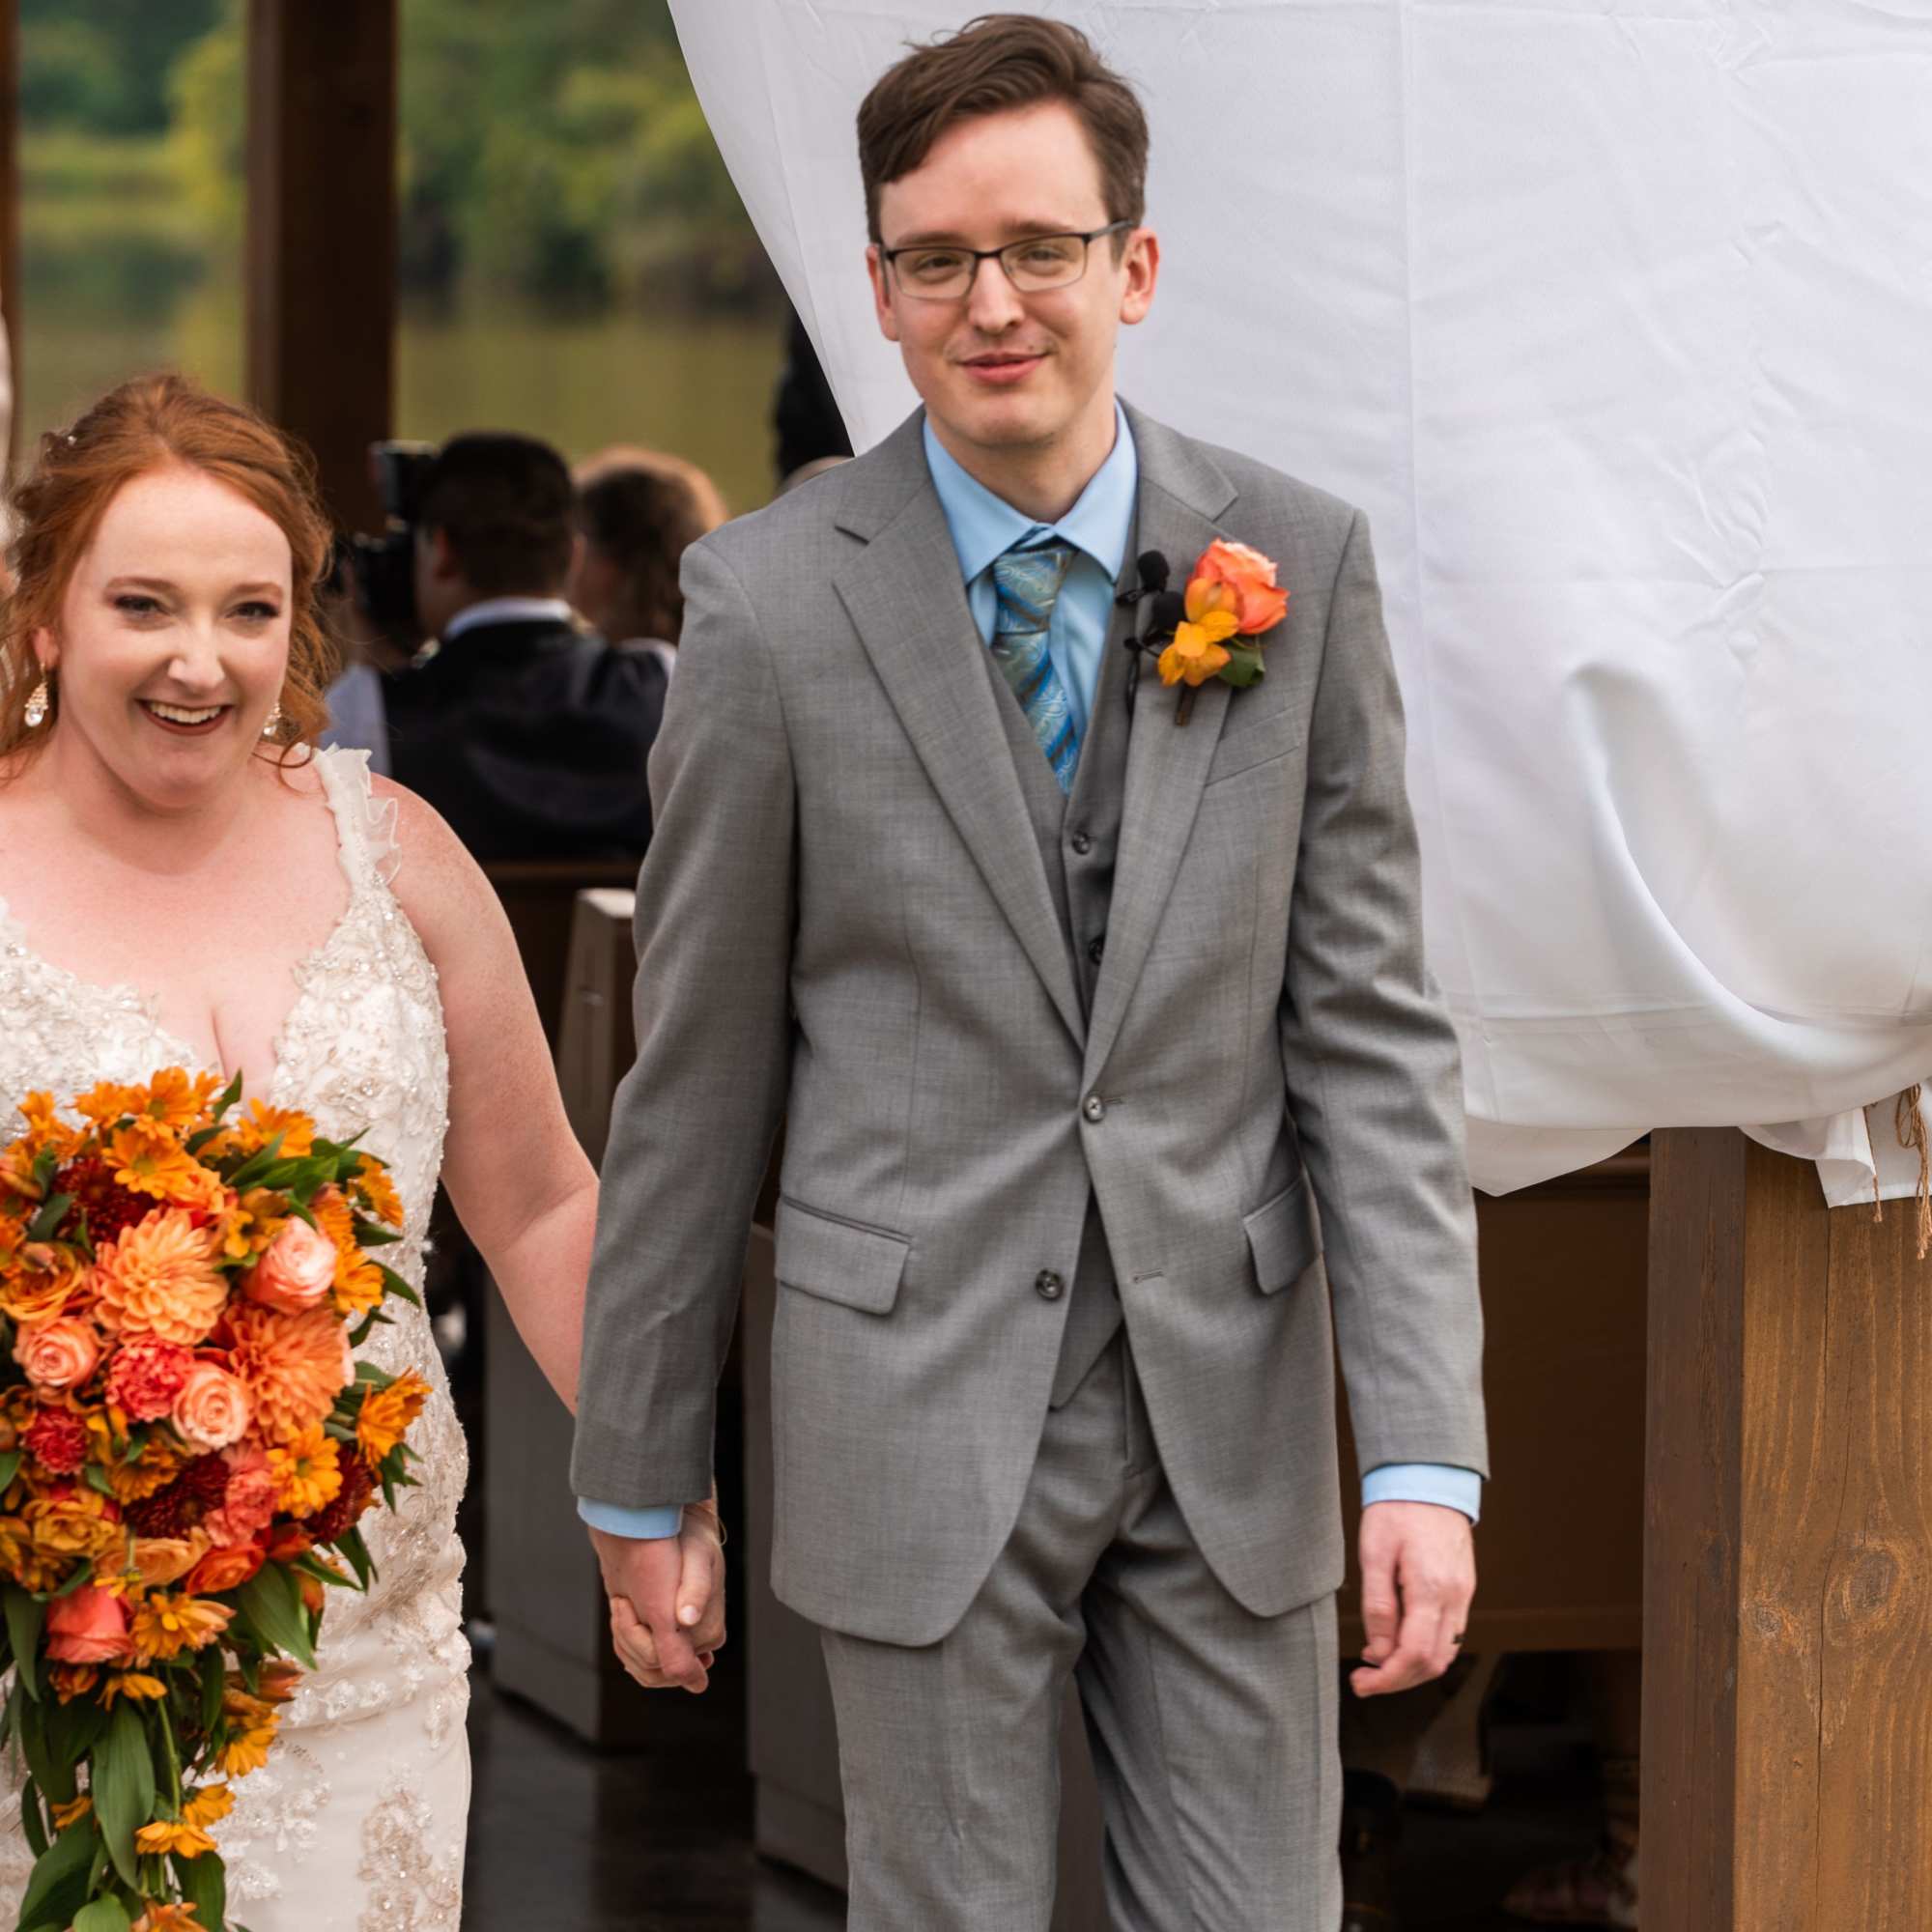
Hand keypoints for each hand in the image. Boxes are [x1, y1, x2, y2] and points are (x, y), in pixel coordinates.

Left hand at [590, 1502, 726, 1693]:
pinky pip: (640, 1660)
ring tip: (623, 1603)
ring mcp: (680, 1642)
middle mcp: (697, 1642)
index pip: (674, 1666)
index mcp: (710, 1630)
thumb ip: (697, 1589)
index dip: (647, 1642)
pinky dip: (625, 1641)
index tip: (635, 1606)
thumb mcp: (696, 1559)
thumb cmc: (689, 1540)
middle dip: (632, 1642)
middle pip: (656, 1672)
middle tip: (623, 1603)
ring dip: (625, 1641)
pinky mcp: (664, 1637)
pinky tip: (624, 1610)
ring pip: (645, 1670)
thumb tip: (687, 1620)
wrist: (672, 1528)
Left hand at [1349, 1500, 1474, 1698]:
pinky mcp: (1463, 1589)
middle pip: (1434, 1663)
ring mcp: (1464, 1594)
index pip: (1416, 1655)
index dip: (1388, 1679)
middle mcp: (1455, 1597)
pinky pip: (1449, 1633)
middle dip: (1398, 1680)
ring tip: (1377, 1661)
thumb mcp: (1374, 1552)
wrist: (1429, 1479)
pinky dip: (1425, 1648)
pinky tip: (1397, 1640)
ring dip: (1412, 1666)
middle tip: (1364, 1679)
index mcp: (1431, 1589)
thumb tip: (1379, 1651)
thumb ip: (1378, 1605)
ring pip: (1445, 1652)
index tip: (1361, 1683)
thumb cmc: (1396, 1510)